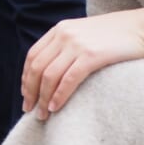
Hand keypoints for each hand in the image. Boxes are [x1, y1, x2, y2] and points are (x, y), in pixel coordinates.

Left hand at [22, 8, 143, 119]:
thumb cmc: (117, 35)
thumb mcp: (85, 34)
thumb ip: (67, 46)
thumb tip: (50, 72)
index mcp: (60, 29)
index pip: (32, 56)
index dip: (26, 78)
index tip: (26, 95)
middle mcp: (64, 35)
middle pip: (36, 68)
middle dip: (30, 92)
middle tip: (29, 109)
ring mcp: (77, 44)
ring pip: (49, 76)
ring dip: (42, 99)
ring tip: (42, 114)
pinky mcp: (92, 55)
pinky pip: (68, 80)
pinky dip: (59, 96)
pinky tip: (55, 107)